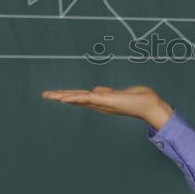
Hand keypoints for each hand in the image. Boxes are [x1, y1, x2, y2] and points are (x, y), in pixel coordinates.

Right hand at [41, 85, 173, 129]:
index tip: (57, 94)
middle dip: (60, 96)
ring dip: (62, 96)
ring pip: (78, 98)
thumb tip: (96, 89)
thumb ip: (108, 92)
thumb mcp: (121, 93)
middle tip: (44, 94)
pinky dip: (74, 98)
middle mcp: (100, 103)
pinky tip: (63, 99)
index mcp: (103, 101)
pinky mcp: (105, 100)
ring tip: (47, 95)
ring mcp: (101, 103)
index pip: (82, 97)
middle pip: (76, 98)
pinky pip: (86, 98)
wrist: (150, 104)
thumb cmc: (140, 99)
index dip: (69, 95)